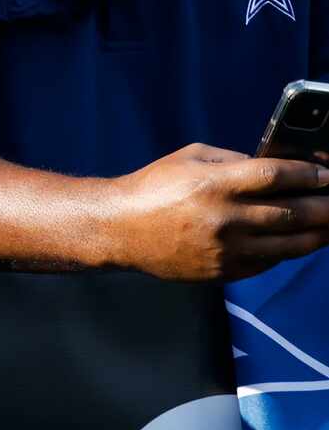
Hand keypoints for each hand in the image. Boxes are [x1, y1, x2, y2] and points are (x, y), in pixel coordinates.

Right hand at [98, 143, 328, 279]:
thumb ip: (232, 161)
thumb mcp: (189, 158)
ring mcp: (227, 249)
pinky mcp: (226, 271)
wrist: (121, 229)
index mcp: (214, 183)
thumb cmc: (154, 187)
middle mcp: (224, 218)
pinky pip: (270, 261)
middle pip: (292, 213)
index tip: (326, 174)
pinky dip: (289, 250)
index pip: (273, 176)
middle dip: (325, 207)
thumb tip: (273, 169)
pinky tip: (300, 241)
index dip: (307, 174)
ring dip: (318, 234)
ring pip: (290, 244)